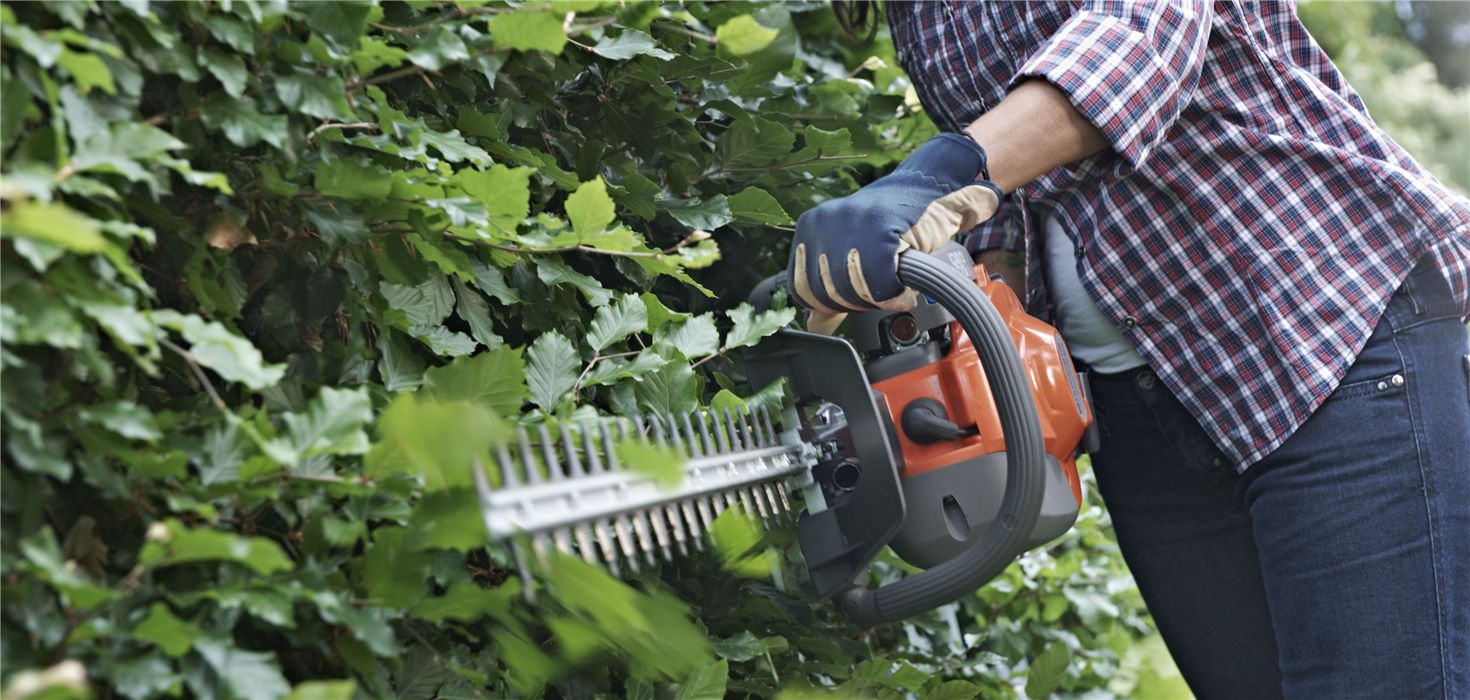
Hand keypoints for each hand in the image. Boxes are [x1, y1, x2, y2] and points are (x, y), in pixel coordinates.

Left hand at [787, 132, 1002, 332]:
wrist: (932, 191)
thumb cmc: (894, 226)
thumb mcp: (851, 253)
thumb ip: (829, 286)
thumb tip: (815, 325)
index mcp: (809, 227)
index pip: (801, 290)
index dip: (832, 305)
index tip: (856, 298)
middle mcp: (823, 221)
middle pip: (827, 293)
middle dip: (858, 303)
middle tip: (880, 291)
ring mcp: (850, 221)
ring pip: (852, 290)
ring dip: (879, 300)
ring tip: (894, 285)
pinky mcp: (880, 226)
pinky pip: (880, 284)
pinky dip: (897, 297)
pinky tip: (905, 289)